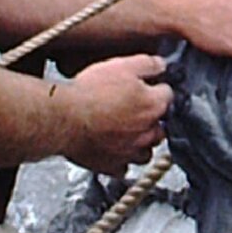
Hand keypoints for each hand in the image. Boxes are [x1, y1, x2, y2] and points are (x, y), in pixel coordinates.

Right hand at [61, 54, 171, 171]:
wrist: (64, 118)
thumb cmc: (89, 93)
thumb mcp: (122, 65)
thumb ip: (148, 64)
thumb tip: (161, 65)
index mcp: (152, 105)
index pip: (168, 95)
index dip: (157, 88)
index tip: (149, 87)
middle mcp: (146, 131)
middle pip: (161, 128)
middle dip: (152, 119)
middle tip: (137, 110)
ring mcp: (130, 151)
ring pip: (146, 152)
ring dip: (141, 143)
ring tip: (128, 133)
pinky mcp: (112, 165)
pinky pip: (124, 168)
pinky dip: (122, 161)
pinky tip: (113, 150)